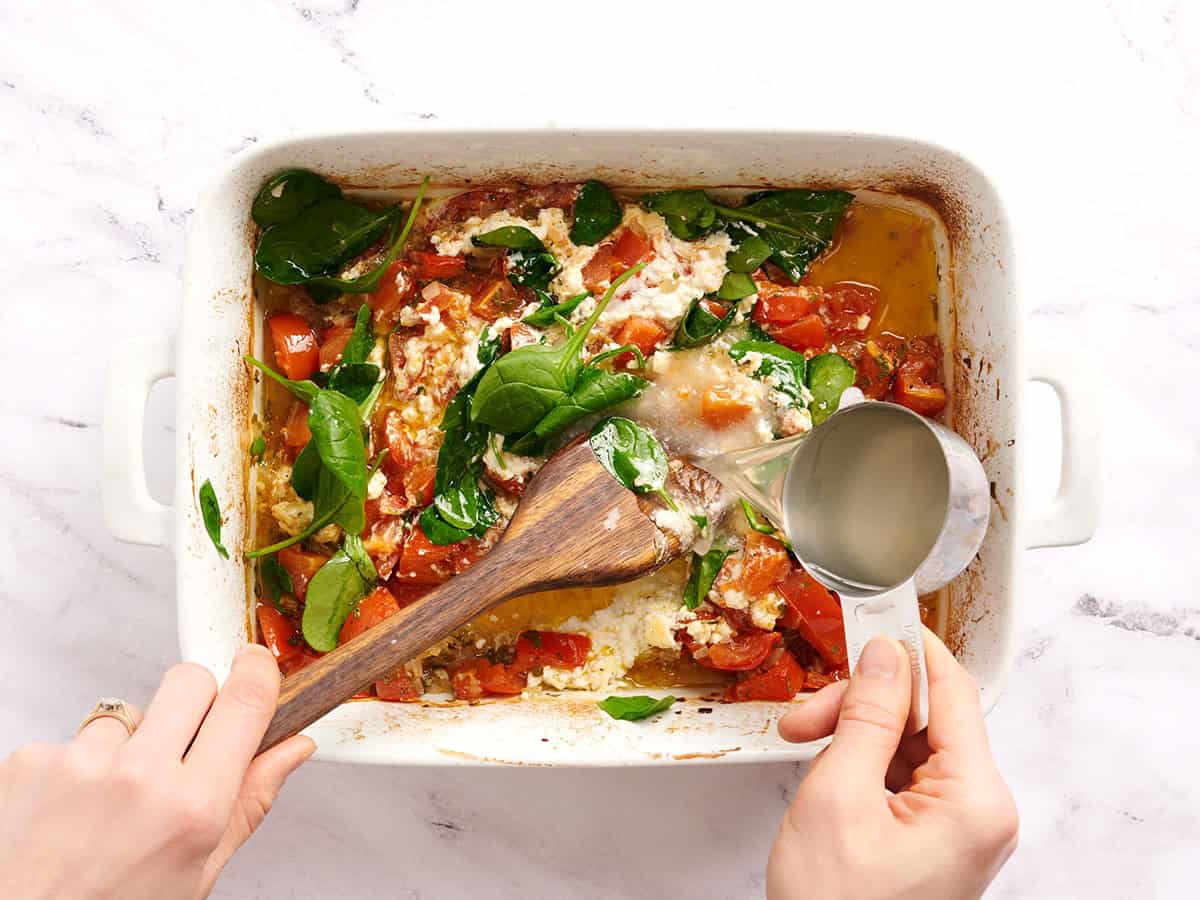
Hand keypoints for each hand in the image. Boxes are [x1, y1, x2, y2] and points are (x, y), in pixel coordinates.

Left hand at [0, 645, 313, 899]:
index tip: (257, 662)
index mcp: (193, 808)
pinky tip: (70, 810)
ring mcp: (80, 763)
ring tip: (110, 804)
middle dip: (196, 702)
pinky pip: (76, 737)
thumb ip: (250, 802)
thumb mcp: (197, 874)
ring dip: (129, 744)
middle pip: (190, 681)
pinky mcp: (30, 759)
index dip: (258, 671)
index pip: (244, 702)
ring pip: (130, 712)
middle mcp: (139, 777)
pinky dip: (78, 767)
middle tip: (182, 746)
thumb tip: (293, 749)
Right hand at [768, 630, 1017, 899]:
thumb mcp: (838, 797)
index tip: (875, 617)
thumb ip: (866, 717)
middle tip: (807, 716)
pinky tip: (825, 772)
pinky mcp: (935, 839)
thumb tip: (885, 656)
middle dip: (861, 706)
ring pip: (907, 744)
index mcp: (975, 800)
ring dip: (853, 735)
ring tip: (802, 746)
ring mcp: (959, 828)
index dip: (908, 650)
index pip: (952, 692)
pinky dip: (860, 765)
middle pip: (924, 717)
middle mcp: (980, 812)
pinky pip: (902, 776)